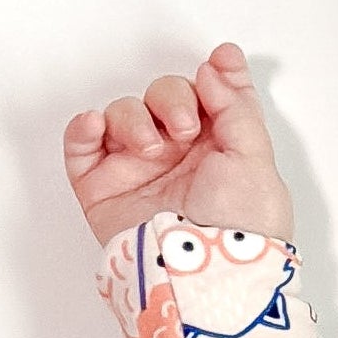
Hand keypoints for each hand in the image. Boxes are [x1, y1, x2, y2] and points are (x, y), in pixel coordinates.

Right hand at [61, 40, 296, 248]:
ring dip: (133, 117)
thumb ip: (237, 107)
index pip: (213, 98)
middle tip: (184, 128)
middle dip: (172, 98)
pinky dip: (82, 129)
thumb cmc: (240, 230)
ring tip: (151, 148)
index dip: (217, 74)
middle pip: (163, 95)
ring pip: (122, 113)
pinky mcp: (103, 190)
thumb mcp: (257, 161)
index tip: (221, 59)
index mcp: (221, 150)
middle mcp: (180, 157)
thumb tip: (217, 68)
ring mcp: (139, 171)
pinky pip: (80, 147)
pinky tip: (96, 127)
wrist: (205, 278)